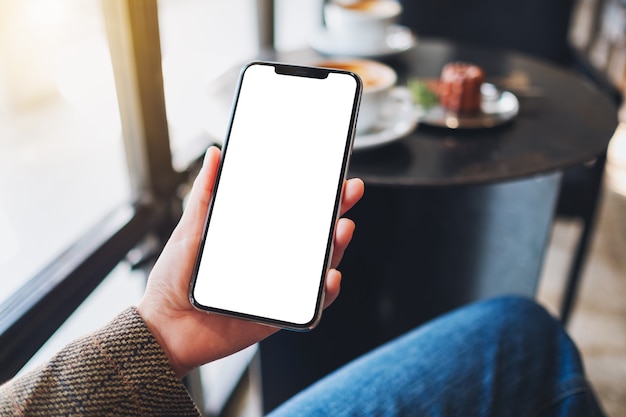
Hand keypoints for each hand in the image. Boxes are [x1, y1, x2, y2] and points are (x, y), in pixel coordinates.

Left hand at [137, 146, 363, 377]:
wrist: (163, 326)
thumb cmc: (174, 279)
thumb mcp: (190, 228)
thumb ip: (205, 193)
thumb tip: (216, 155)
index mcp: (256, 239)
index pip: (294, 212)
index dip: (316, 194)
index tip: (331, 174)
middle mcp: (272, 260)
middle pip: (314, 236)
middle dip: (337, 212)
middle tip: (349, 192)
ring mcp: (279, 286)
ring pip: (319, 266)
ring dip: (337, 248)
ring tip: (341, 229)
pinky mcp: (279, 315)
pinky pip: (311, 305)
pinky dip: (325, 292)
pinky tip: (329, 276)